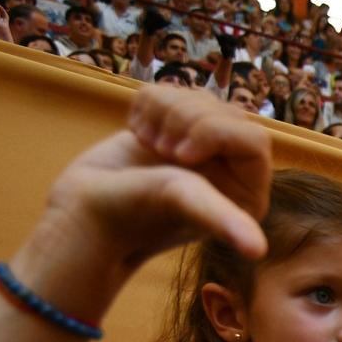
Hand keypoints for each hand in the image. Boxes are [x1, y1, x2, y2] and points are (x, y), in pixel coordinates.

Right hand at [36, 85, 270, 291]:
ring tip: (148, 146)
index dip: (214, 132)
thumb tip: (257, 251)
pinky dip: (145, 106)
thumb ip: (222, 216)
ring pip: (198, 96)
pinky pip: (169, 90)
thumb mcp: (184, 203)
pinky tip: (138, 136)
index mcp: (247, 196)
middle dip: (186, 120)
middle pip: (228, 111)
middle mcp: (232, 173)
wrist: (84, 210)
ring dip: (164, 112)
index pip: (255, 138)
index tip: (179, 156)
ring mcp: (201, 150)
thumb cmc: (133, 214)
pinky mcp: (171, 131)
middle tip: (160, 151)